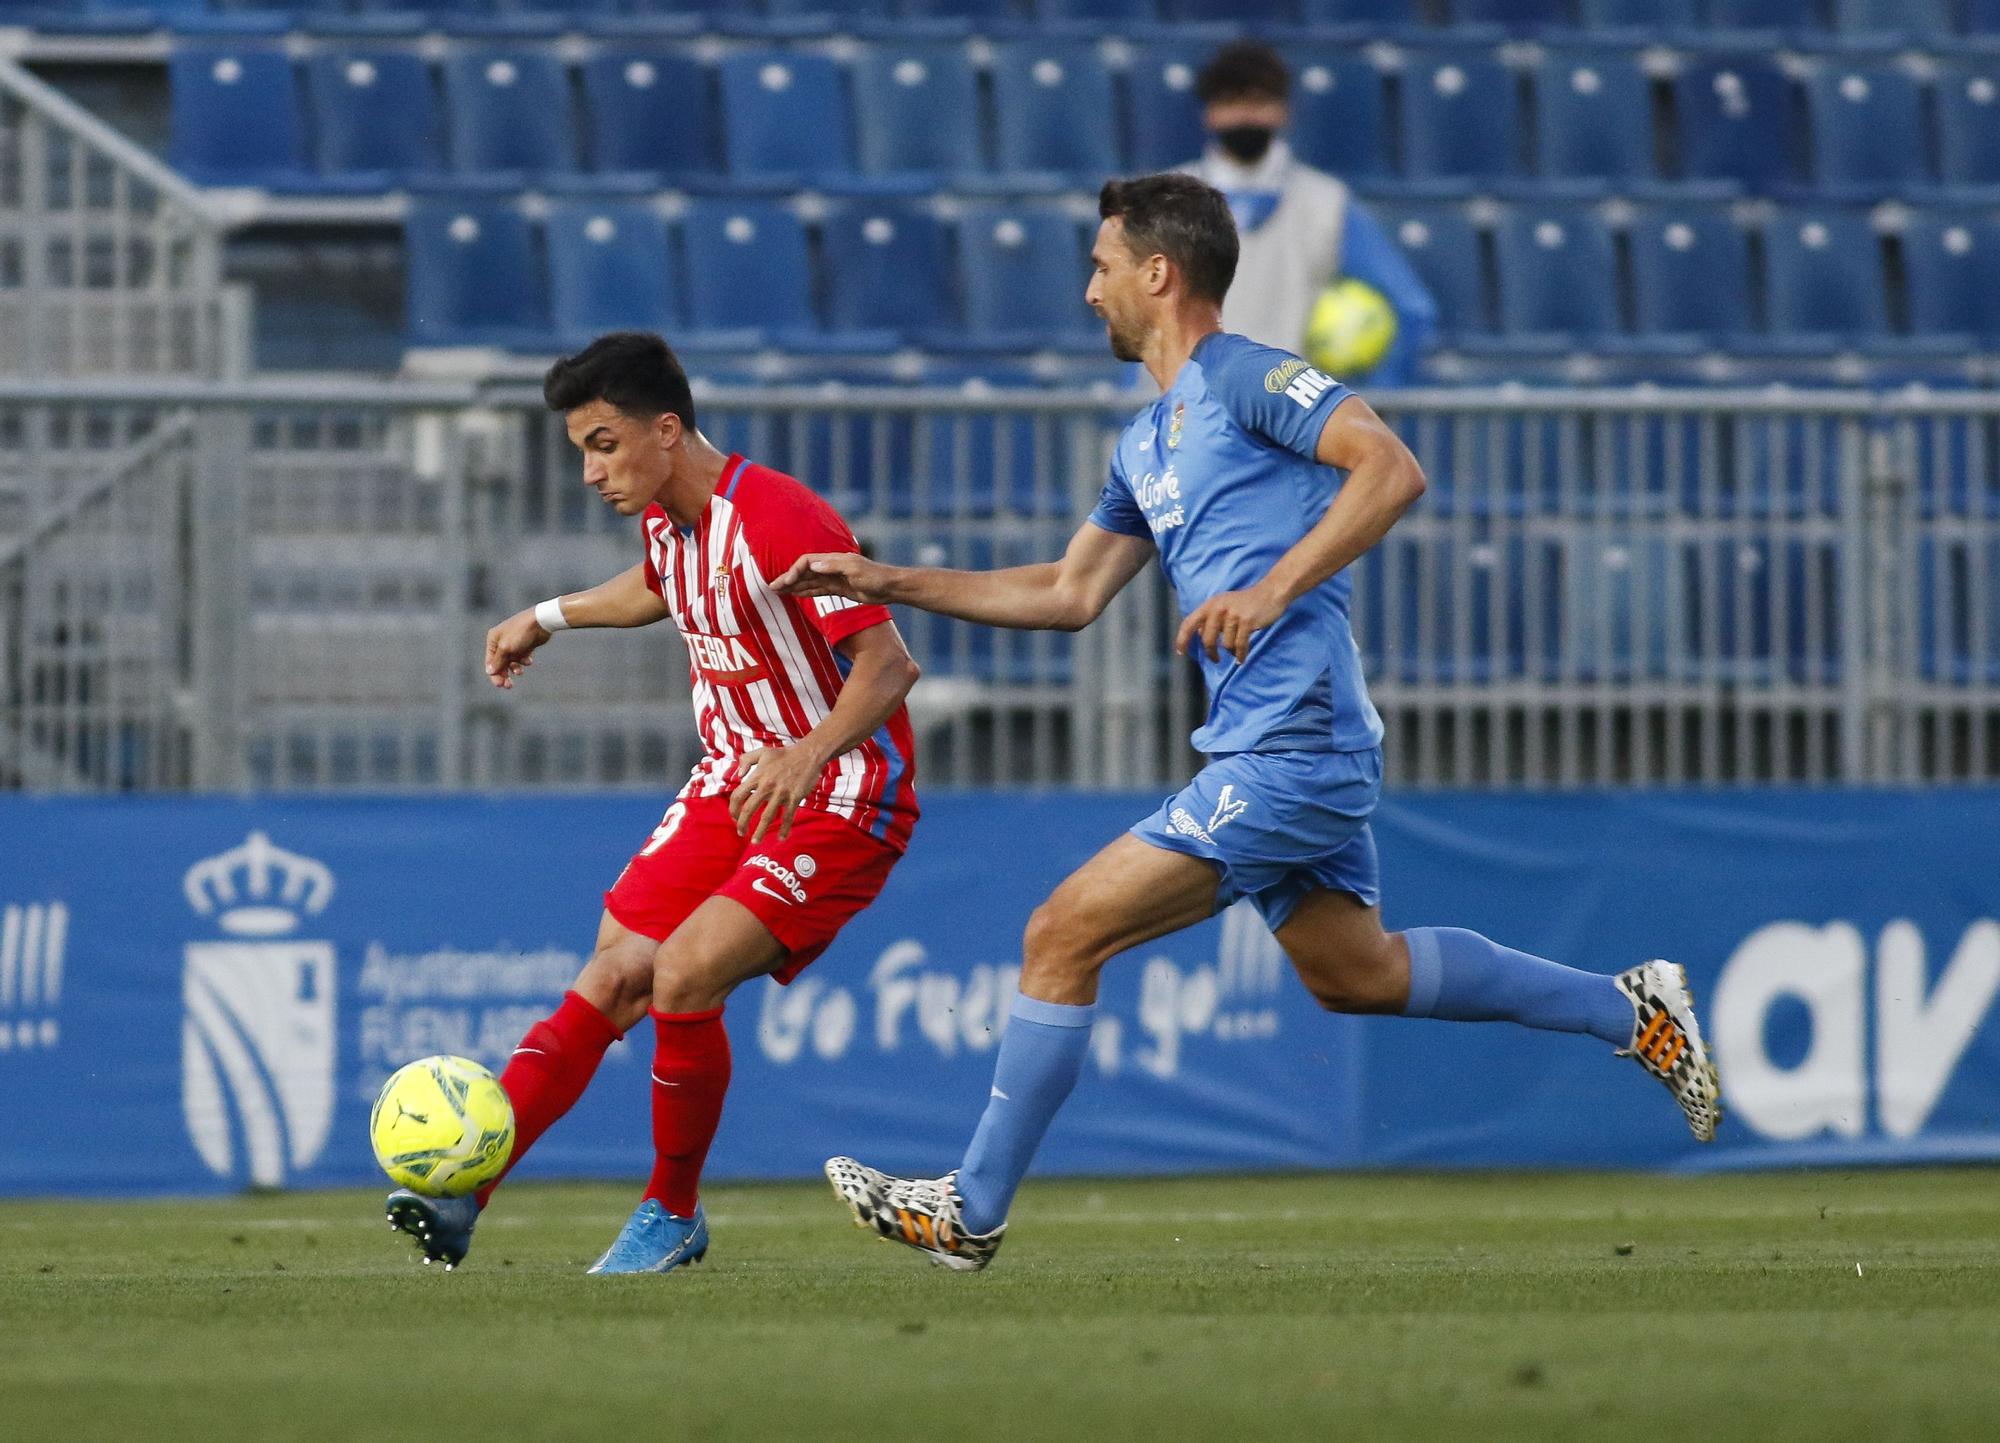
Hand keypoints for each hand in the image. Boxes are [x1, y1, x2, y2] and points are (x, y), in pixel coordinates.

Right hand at [485, 608, 550, 689]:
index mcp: (493, 639)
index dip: (494, 674)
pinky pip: (521, 658)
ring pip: (511, 661)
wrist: (541, 622)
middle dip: (504, 674)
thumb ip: (498, 661)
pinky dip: (523, 662)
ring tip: (519, 672)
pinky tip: (528, 661)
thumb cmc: (521, 632)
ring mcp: (514, 643)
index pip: (490, 661)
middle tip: (509, 686)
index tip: (500, 684)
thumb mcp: (506, 648)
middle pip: (500, 663)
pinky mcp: (525, 645)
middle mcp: (502, 641)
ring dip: (514, 669)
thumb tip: (490, 672)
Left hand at [729, 744, 826, 843]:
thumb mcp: (762, 752)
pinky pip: (788, 816)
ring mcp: (781, 793)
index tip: (734, 817)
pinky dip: (784, 828)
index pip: (738, 796)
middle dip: (742, 824)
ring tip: (755, 842)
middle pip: (748, 810)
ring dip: (760, 832)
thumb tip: (738, 775)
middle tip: (741, 833)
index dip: (732, 809)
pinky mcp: (794, 797)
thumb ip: (746, 760)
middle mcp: (766, 786)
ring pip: (767, 817)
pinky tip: (782, 837)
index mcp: (757, 776)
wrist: (808, 755)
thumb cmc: (784, 754)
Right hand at [771, 552, 895, 604]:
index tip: (787, 582)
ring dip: (793, 586)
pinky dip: (805, 592)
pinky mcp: (838, 589)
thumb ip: (834, 566)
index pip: (807, 562)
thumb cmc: (876, 576)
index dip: (795, 570)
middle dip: (788, 579)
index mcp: (833, 560)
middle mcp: (831, 568)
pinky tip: (794, 595)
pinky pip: (817, 590)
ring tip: (777, 591)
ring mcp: (834, 579)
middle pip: (804, 572)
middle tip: (772, 587)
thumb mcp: (855, 569)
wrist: (891, 587)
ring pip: (809, 582)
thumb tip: (814, 565)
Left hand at [1175, 584, 1287, 664]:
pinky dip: (1240, 655)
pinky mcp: (1247, 621)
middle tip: (1216, 660)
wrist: (1270, 592)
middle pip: (1207, 640)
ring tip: (1237, 651)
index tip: (1181, 653)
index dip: (1182, 639)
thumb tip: (1199, 635)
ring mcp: (1233, 614)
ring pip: (1226, 644)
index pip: (1189, 623)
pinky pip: (1240, 646)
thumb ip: (1211, 618)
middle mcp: (1219, 608)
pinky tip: (1241, 659)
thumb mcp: (1224, 604)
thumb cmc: (1246, 603)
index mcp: (1210, 604)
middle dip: (1211, 653)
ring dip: (1231, 651)